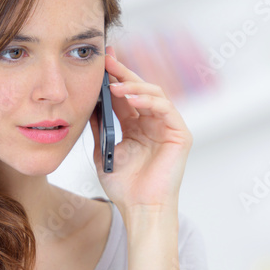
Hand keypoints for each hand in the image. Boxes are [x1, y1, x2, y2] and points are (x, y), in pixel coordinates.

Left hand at [90, 45, 191, 213]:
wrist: (140, 208)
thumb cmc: (125, 187)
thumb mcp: (104, 151)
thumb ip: (99, 127)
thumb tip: (88, 104)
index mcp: (137, 127)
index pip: (126, 96)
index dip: (114, 78)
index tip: (100, 63)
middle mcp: (153, 123)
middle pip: (140, 90)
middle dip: (124, 73)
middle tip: (108, 61)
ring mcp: (168, 127)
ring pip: (155, 94)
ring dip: (134, 87)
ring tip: (114, 86)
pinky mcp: (180, 134)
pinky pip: (166, 109)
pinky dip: (149, 101)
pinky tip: (132, 100)